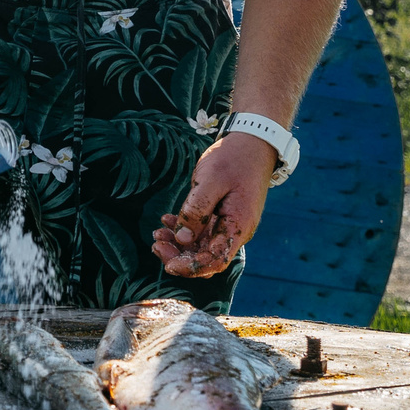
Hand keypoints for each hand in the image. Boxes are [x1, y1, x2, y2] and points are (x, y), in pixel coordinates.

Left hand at [152, 131, 277, 276]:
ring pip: (202, 245)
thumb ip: (196, 210)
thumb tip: (183, 238)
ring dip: (179, 243)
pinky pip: (201, 231)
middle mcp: (235, 230)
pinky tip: (166, 221)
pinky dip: (183, 229)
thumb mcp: (211, 180)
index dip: (191, 267)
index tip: (168, 264)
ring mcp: (229, 223)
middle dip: (180, 256)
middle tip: (156, 244)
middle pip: (206, 257)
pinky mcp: (222, 215)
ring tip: (157, 233)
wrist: (253, 142)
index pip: (215, 261)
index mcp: (238, 226)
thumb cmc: (234, 158)